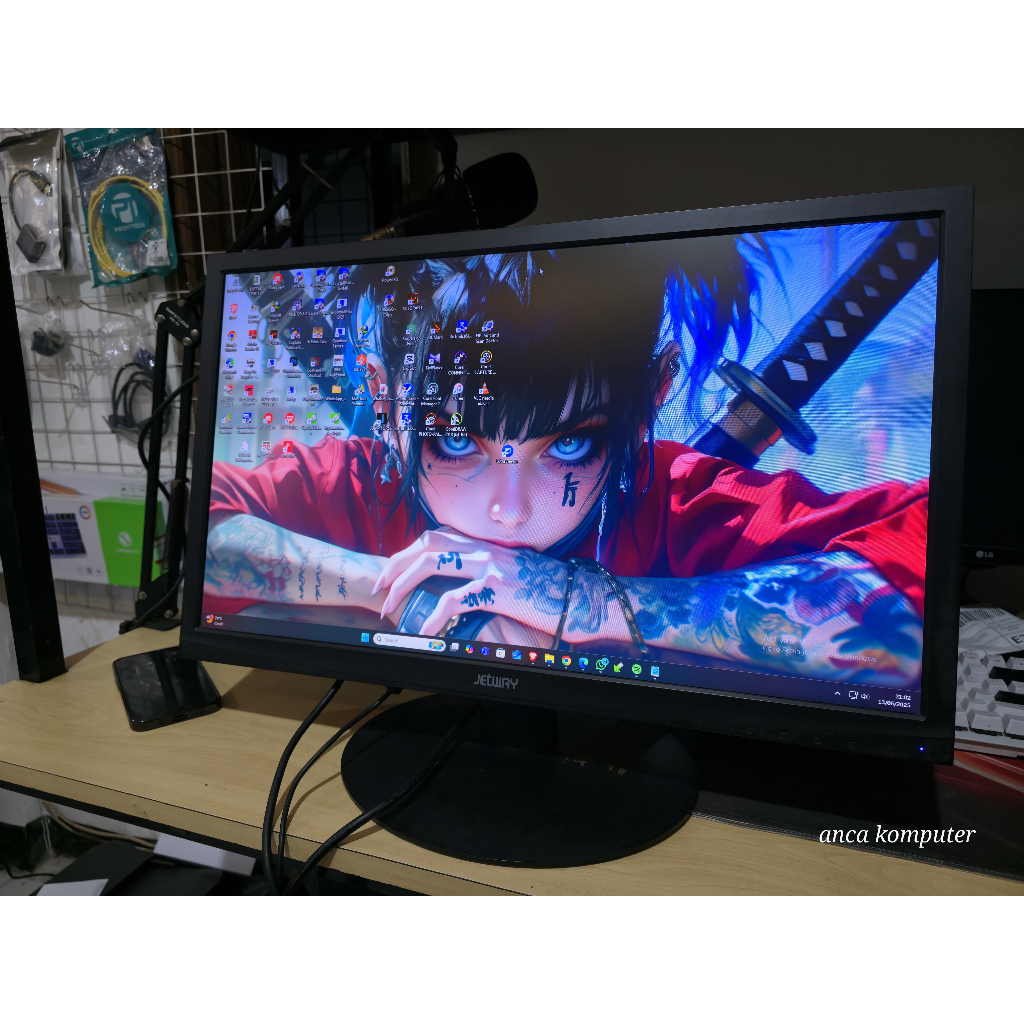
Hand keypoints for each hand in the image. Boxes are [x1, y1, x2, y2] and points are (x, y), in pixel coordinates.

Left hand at [371, 530, 568, 636]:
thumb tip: (467, 590)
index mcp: (488, 545)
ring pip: (431, 564)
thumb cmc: (554, 593)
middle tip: (379, 588)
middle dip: (395, 565)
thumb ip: (490, 576)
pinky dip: (433, 616)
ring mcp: (491, 567)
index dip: (408, 552)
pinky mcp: (498, 590)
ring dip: (403, 585)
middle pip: (426, 544)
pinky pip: (453, 601)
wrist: (584, 599)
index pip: (437, 536)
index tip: (392, 572)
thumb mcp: (518, 576)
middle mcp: (486, 550)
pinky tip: (424, 631)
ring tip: (390, 606)